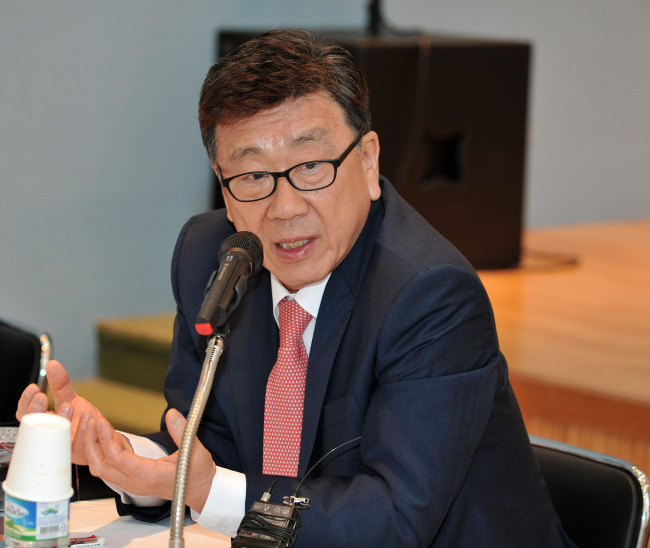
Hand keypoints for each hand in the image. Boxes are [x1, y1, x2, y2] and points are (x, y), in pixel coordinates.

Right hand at [16, 360, 116, 464]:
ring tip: (68, 405)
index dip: (26, 403)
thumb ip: (60, 384)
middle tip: (42, 397)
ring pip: (56, 438)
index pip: (27, 415)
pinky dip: (83, 429)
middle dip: (37, 412)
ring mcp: (64, 446)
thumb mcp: (71, 398)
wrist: (105, 437)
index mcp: (45, 423)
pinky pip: (79, 444)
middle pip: (35, 428)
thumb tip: (53, 365)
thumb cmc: (84, 420)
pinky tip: (87, 417)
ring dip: (61, 419)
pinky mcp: (81, 453)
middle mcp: (51, 437)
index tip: (33, 388)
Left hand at [84, 408, 215, 511]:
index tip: (101, 421)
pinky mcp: (132, 479)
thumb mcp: (195, 451)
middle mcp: (135, 482)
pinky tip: (108, 433)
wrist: (200, 490)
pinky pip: (111, 465)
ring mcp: (132, 482)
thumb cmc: (197, 474)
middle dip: (91, 443)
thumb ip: (182, 432)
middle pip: (101, 466)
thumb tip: (171, 413)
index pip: (117, 459)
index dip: (105, 439)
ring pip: (102, 467)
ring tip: (95, 424)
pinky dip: (105, 450)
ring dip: (94, 447)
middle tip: (90, 421)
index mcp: (148, 476)